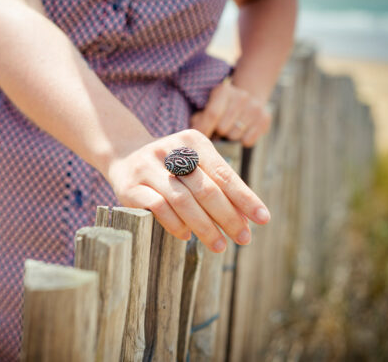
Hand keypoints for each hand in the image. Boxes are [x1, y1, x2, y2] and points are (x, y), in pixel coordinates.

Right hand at [105, 129, 270, 252]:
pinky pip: (157, 208)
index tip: (263, 219)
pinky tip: (187, 236)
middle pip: (206, 189)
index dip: (245, 198)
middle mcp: (170, 151)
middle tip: (244, 239)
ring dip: (204, 226)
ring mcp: (147, 168)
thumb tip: (247, 220)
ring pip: (182, 200)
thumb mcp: (195, 167)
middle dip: (228, 217)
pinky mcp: (129, 187)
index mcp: (192, 141)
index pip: (224, 173)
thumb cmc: (171, 167)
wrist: (124, 155)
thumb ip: (219, 188)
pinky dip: (176, 225)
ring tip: (219, 245)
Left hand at [191, 80, 270, 146]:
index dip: (204, 130)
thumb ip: (199, 119)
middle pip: (222, 128)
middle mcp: (241, 96)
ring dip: (230, 137)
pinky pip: (248, 141)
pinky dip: (242, 141)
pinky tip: (243, 131)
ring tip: (231, 129)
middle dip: (217, 133)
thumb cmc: (221, 108)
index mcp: (223, 91)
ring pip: (234, 136)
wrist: (249, 98)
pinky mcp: (265, 119)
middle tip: (219, 130)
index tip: (200, 139)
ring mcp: (255, 107)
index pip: (212, 115)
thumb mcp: (208, 107)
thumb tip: (196, 133)